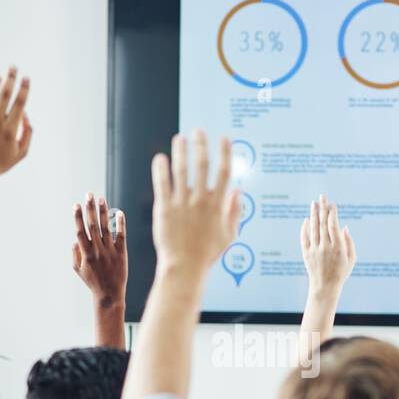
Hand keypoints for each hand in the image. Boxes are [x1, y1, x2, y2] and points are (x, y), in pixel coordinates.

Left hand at [0, 67, 32, 202]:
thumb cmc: (0, 164)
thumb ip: (27, 133)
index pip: (20, 102)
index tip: (26, 78)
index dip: (24, 88)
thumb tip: (25, 115)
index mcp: (10, 129)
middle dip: (11, 78)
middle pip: (5, 94)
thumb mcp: (21, 153)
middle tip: (13, 68)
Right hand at [72, 193, 127, 309]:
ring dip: (103, 212)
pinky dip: (120, 224)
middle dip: (90, 209)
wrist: (110, 295)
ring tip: (101, 199)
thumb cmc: (92, 282)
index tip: (76, 205)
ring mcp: (110, 251)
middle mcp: (98, 250)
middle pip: (93, 225)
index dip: (77, 217)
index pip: (81, 231)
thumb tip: (75, 239)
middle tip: (89, 194)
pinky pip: (121, 235)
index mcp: (86, 254)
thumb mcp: (78, 270)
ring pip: (106, 228)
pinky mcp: (122, 253)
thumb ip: (75, 254)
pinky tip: (119, 212)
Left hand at [150, 131, 239, 276]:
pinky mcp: (164, 209)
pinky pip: (162, 184)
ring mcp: (182, 204)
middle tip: (199, 131)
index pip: (224, 173)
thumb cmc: (206, 254)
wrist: (184, 268)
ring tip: (179, 138)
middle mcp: (200, 201)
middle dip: (202, 145)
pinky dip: (161, 169)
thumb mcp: (229, 235)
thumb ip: (234, 211)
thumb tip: (239, 190)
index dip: (225, 153)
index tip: (225, 138)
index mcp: (217, 205)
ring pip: (181, 170)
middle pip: (202, 165)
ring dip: (181, 151)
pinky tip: (160, 158)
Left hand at [301, 195, 355, 298]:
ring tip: (314, 203)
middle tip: (322, 196)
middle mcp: (325, 247)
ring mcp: (314, 250)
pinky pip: (304, 238)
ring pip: (313, 228)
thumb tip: (344, 226)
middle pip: (322, 223)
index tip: (333, 205)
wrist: (325, 287)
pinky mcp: (306, 254)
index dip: (333, 213)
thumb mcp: (351, 259)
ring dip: (313, 214)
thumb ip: (349, 242)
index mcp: (338, 248)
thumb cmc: (341, 272)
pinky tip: (307, 219)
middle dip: (323, 208)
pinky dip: (305, 228)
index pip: (333, 225)